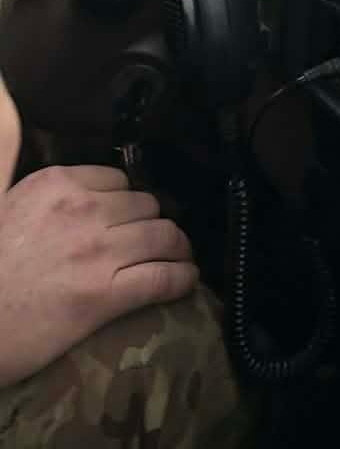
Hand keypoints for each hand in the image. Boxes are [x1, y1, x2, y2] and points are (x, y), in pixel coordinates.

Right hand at [0, 164, 197, 386]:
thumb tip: (80, 200)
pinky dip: (182, 278)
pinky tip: (187, 280)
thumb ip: (48, 201)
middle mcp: (83, 209)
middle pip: (146, 205)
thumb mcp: (10, 210)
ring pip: (164, 235)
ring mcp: (98, 251)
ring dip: (176, 247)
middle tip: (153, 241)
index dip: (127, 201)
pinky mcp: (105, 295)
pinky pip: (163, 278)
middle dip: (152, 222)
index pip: (118, 179)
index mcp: (56, 184)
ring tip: (179, 257)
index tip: (129, 217)